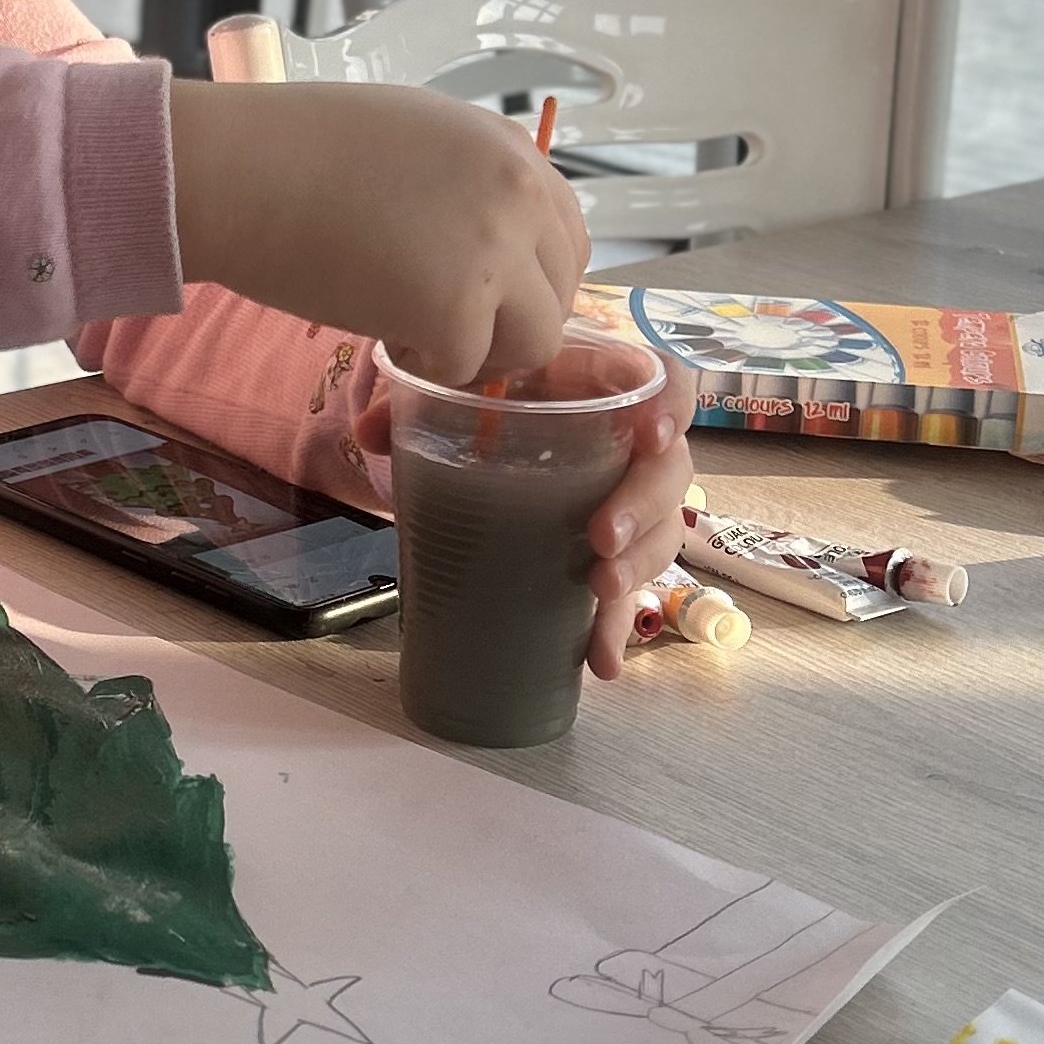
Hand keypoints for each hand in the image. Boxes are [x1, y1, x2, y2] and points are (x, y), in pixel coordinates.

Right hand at [167, 78, 589, 391]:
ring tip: (411, 332)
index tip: (483, 300)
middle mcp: (519, 193)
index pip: (566, 238)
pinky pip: (464, 368)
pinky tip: (379, 335)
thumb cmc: (293, 149)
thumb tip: (483, 250)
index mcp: (510, 148)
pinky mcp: (454, 308)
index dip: (527, 281)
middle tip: (441, 326)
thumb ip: (465, 186)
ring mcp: (494, 252)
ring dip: (478, 352)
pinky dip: (425, 367)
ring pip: (532, 343)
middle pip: (560, 294)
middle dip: (507, 323)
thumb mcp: (412, 140)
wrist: (236, 169)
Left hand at [355, 353, 695, 680]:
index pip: (658, 381)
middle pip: (669, 468)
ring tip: (601, 590)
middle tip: (601, 538)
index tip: (653, 436)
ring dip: (639, 565)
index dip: (671, 405)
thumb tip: (372, 433)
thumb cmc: (492, 398)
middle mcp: (627, 443)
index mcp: (595, 386)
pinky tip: (601, 662)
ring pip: (661, 531)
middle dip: (643, 505)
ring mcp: (625, 502)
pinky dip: (614, 627)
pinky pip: (627, 591)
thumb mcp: (461, 391)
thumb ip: (419, 403)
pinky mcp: (609, 555)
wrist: (490, 432)